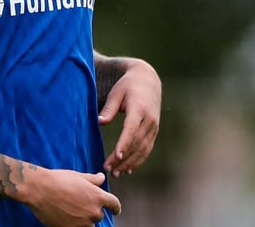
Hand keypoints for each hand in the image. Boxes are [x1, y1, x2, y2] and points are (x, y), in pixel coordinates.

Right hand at [23, 168, 120, 226]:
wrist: (40, 190)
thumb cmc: (58, 180)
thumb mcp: (78, 176)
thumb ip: (93, 179)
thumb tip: (101, 178)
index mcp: (98, 196)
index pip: (114, 204)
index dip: (115, 207)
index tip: (115, 210)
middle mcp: (93, 211)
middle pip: (99, 215)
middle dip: (93, 210)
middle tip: (79, 203)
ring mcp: (82, 223)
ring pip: (89, 224)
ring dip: (84, 219)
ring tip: (71, 210)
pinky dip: (74, 224)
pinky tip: (65, 216)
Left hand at [98, 58, 160, 176]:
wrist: (148, 80)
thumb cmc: (128, 86)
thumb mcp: (116, 93)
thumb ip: (109, 108)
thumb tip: (100, 122)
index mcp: (139, 109)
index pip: (131, 129)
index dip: (124, 144)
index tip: (116, 156)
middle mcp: (149, 120)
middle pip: (136, 143)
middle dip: (122, 158)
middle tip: (108, 169)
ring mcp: (153, 127)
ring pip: (142, 149)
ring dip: (129, 163)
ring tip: (115, 173)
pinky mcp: (154, 131)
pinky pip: (146, 149)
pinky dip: (138, 160)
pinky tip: (128, 170)